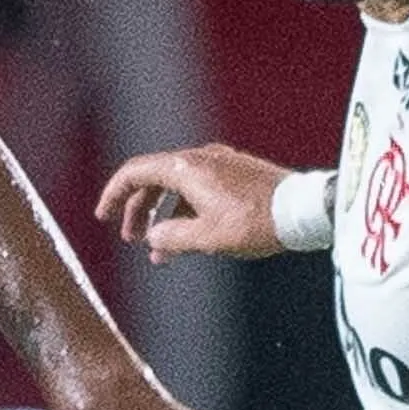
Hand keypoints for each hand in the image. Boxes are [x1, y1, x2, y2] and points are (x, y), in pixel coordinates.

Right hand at [98, 144, 293, 259]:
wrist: (304, 211)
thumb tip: (154, 238)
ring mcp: (220, 164)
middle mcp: (200, 158)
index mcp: (186, 168)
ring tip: (159, 250)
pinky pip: (198, 190)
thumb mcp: (207, 238)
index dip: (114, 194)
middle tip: (131, 238)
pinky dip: (186, 212)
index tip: (104, 216)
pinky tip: (188, 240)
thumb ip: (172, 238)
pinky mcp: (236, 174)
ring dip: (164, 216)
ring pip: (177, 187)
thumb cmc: (257, 222)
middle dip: (138, 210)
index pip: (135, 172)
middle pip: (155, 179)